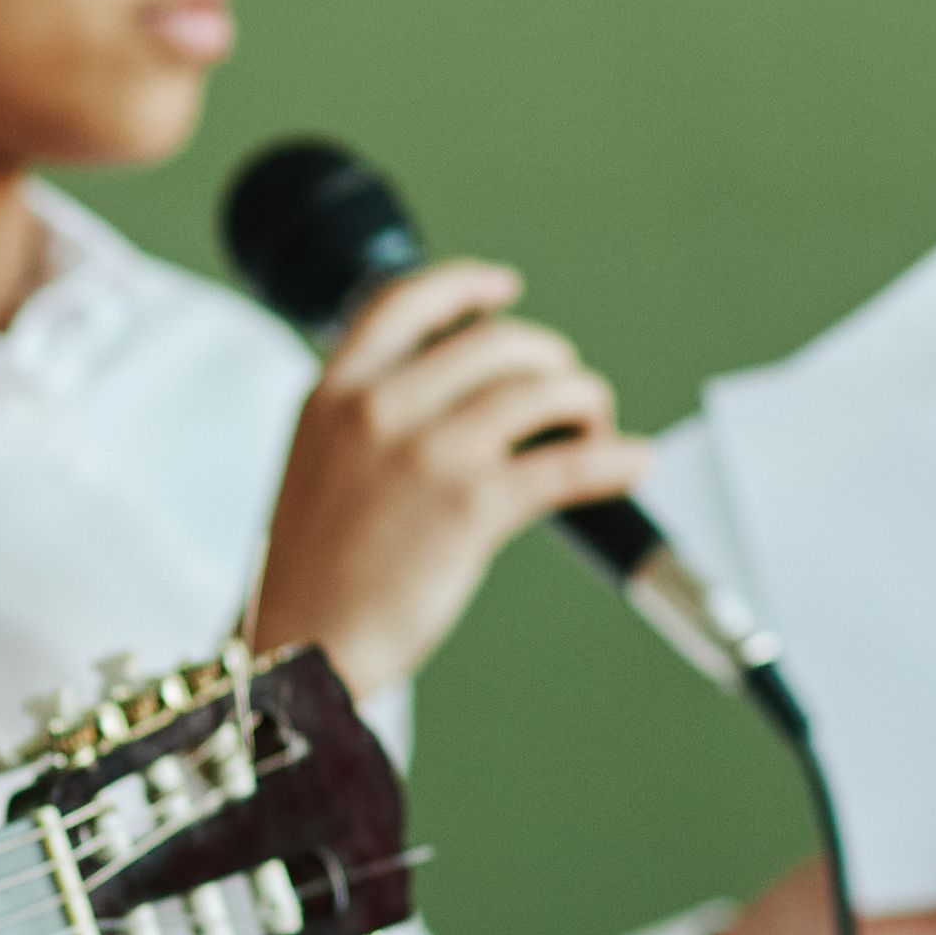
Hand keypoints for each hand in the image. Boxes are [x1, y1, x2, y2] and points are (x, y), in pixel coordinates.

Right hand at [244, 257, 662, 695]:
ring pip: (541, 390)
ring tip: (594, 430)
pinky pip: (569, 464)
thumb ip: (370, 421)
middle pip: (494, 341)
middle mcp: (379, 409)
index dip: (464, 285)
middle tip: (564, 391)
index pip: (405, 301)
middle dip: (547, 360)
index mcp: (334, 394)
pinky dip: (615, 459)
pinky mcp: (471, 506)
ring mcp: (427, 453)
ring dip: (585, 403)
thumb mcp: (320, 467)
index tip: (504, 287)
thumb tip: (462, 401)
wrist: (302, 649)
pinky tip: (633, 463)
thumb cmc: (313, 577)